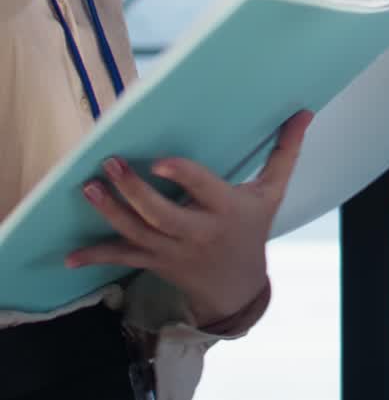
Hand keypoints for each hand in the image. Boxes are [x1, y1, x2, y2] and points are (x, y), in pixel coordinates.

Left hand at [66, 110, 311, 328]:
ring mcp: (173, 251)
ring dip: (110, 211)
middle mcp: (198, 232)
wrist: (237, 288)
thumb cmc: (253, 229)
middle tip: (110, 164)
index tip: (160, 161)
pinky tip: (71, 255)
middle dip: (133, 192)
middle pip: (161, 215)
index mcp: (226, 210)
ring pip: (137, 234)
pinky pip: (124, 259)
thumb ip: (285, 152)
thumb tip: (306, 111)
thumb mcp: (272, 193)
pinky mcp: (155, 261)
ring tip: (89, 186)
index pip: (204, 190)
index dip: (182, 176)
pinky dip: (96, 256)